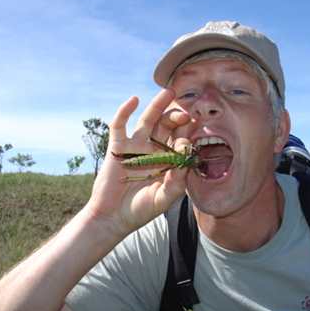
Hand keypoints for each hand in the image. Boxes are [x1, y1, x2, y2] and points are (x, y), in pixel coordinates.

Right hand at [85, 89, 191, 237]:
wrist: (113, 217)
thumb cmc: (141, 209)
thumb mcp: (163, 199)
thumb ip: (177, 183)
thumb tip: (186, 160)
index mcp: (168, 160)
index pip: (181, 140)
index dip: (188, 133)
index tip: (195, 130)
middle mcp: (153, 150)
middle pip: (167, 126)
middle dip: (177, 117)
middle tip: (186, 113)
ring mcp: (135, 146)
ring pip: (148, 120)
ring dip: (157, 105)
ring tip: (168, 92)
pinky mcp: (117, 146)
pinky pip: (120, 125)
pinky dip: (125, 111)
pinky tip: (134, 100)